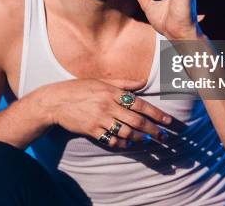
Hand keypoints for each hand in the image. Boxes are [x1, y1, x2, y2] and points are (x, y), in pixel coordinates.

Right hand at [40, 78, 172, 148]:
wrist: (55, 101)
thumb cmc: (79, 88)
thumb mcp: (100, 81)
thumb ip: (124, 83)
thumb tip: (143, 82)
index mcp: (112, 92)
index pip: (140, 104)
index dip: (156, 113)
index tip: (168, 121)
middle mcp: (108, 105)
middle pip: (136, 120)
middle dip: (153, 129)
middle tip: (164, 137)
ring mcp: (100, 119)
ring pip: (126, 132)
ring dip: (140, 138)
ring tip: (149, 140)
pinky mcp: (92, 130)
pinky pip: (112, 139)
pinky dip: (123, 142)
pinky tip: (129, 143)